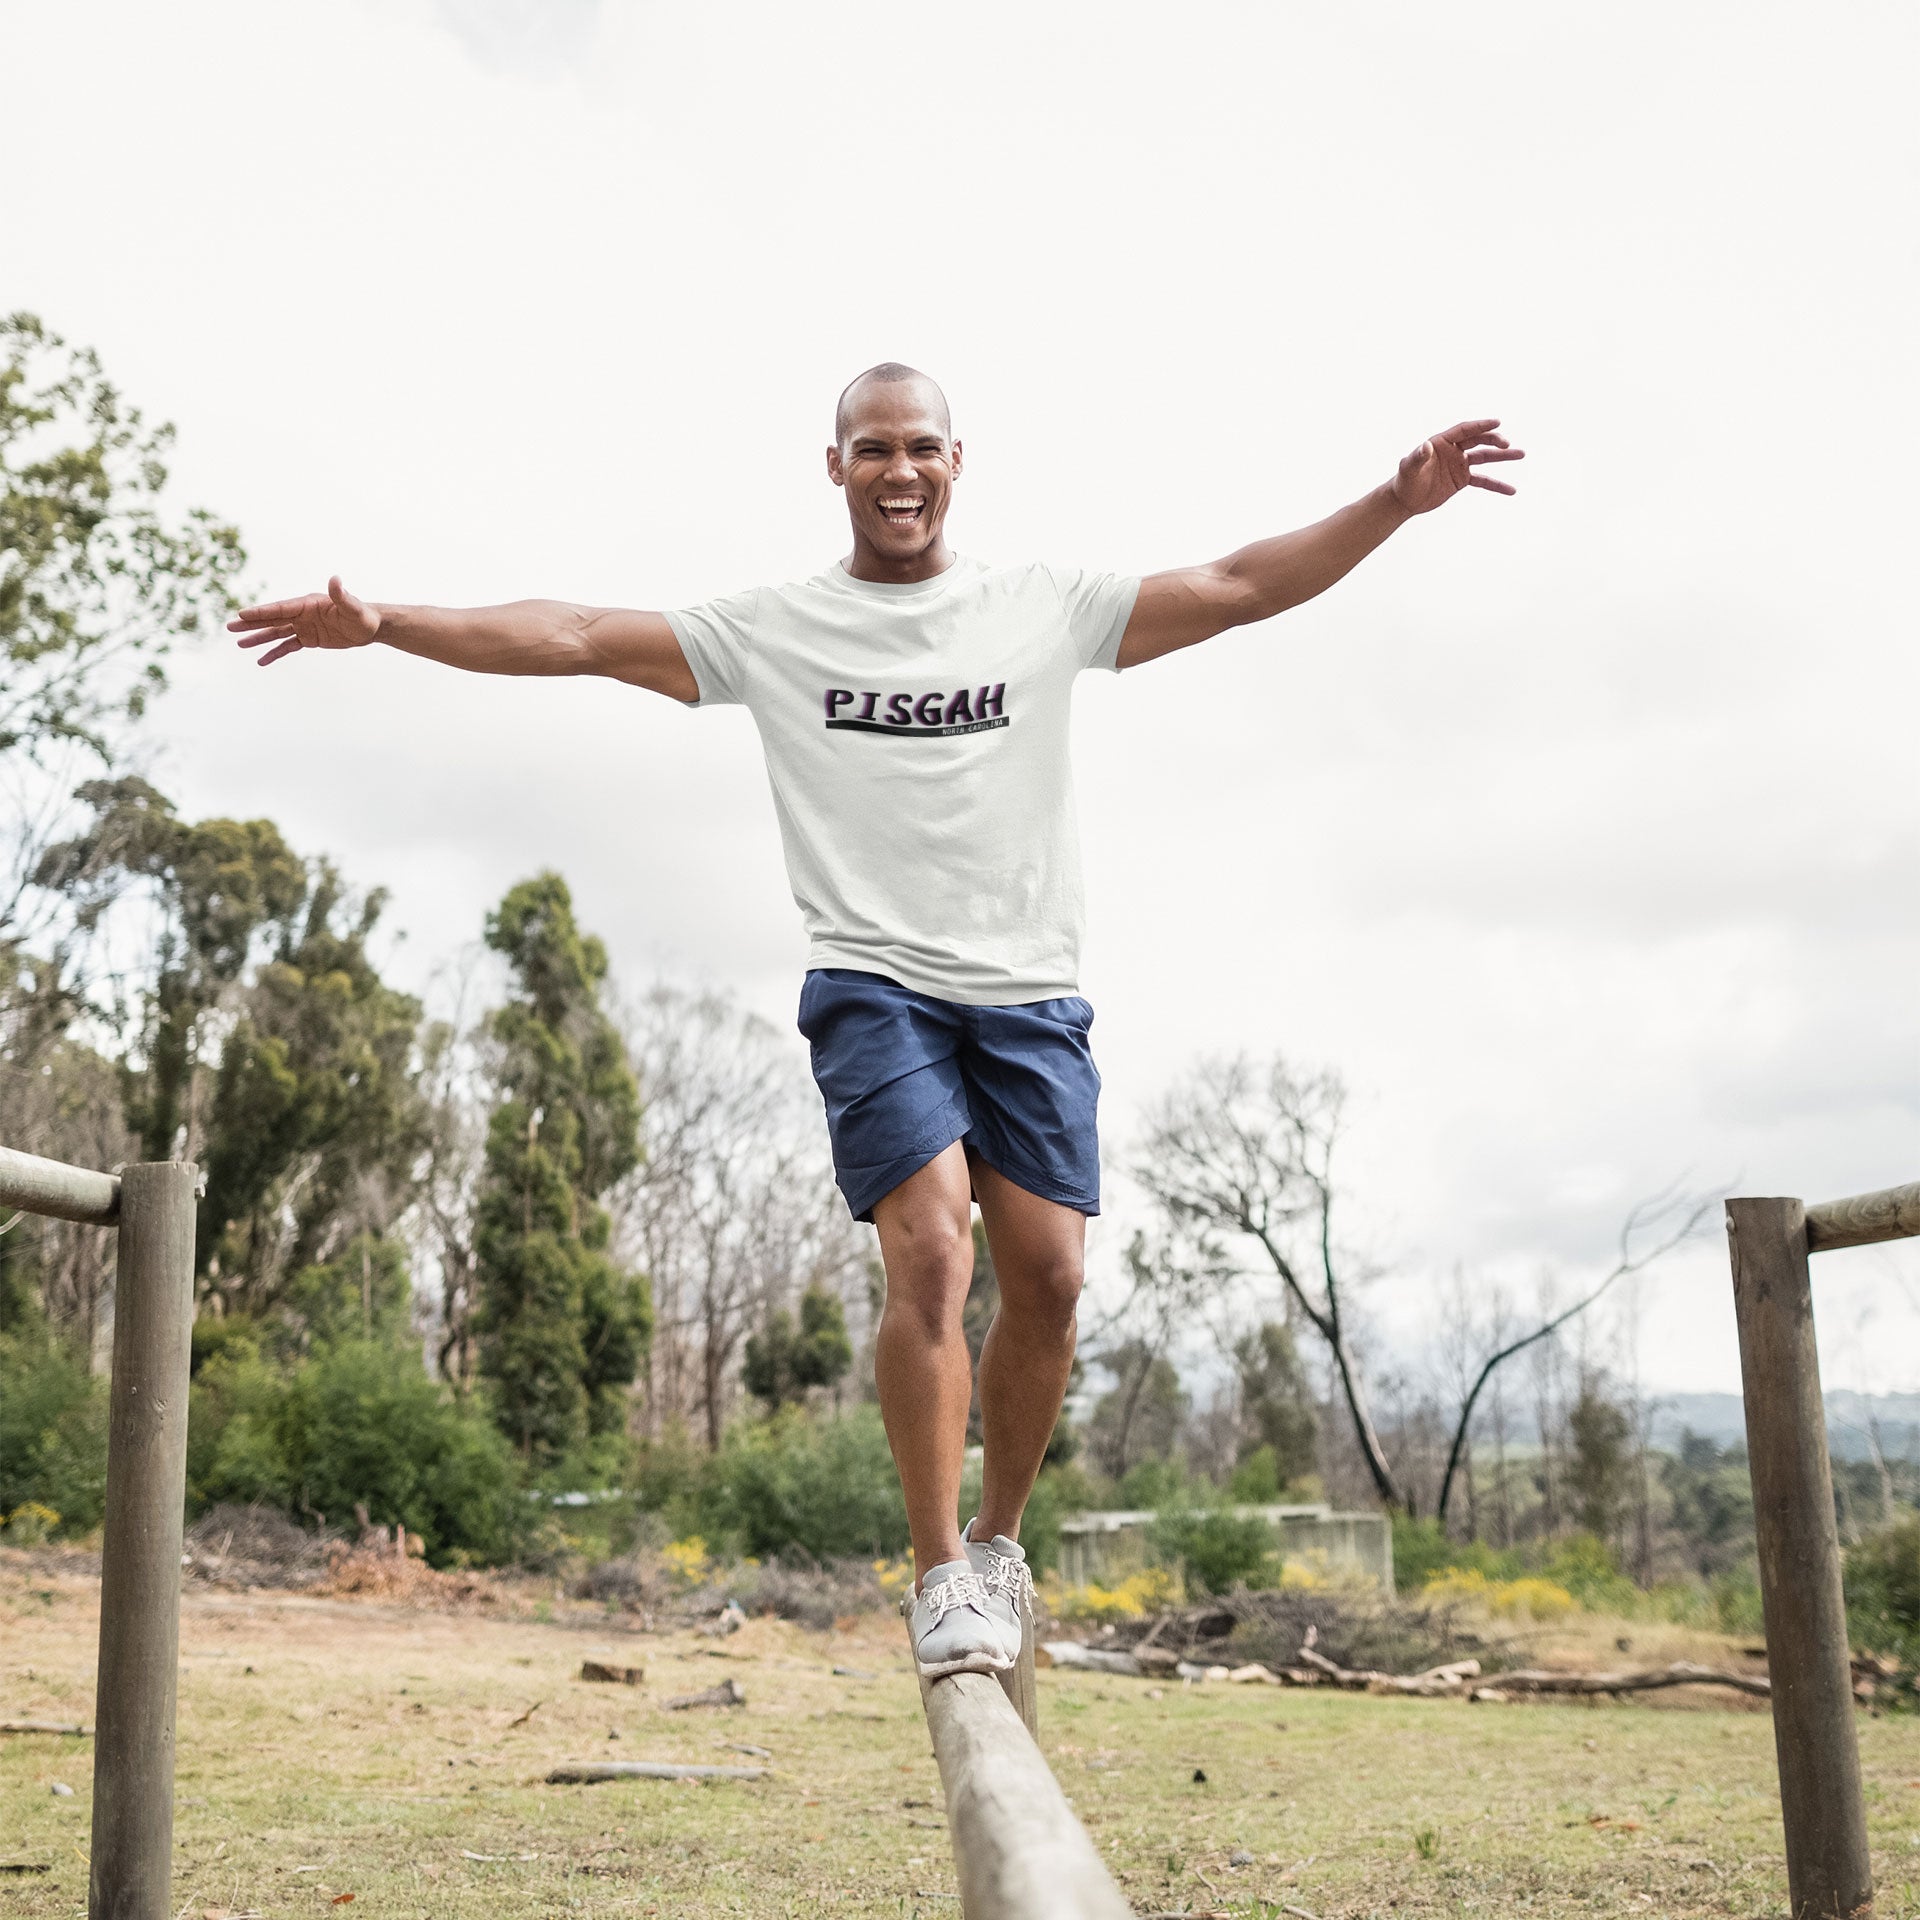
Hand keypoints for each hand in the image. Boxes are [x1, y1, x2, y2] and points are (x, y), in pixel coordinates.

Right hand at [229, 575, 380, 664]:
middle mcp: (301, 614)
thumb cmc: (362, 615)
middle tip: (230, 627)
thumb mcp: (353, 607)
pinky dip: (275, 653)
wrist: (370, 627)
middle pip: (272, 619)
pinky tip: (261, 661)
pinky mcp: (308, 639)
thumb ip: (341, 595)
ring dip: (258, 638)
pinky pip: (287, 646)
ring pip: (276, 633)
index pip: (280, 608)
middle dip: (251, 623)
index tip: (241, 614)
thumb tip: (336, 579)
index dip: (261, 611)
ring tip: (239, 644)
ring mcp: (303, 626)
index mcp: (307, 604)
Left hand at [1390, 419, 1524, 514]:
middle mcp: (1453, 450)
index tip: (1497, 422)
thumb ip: (1417, 456)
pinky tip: (1511, 490)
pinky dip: (1496, 485)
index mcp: (1441, 442)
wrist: (1405, 500)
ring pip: (1485, 458)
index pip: (1465, 430)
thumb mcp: (1409, 468)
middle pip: (1478, 441)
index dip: (1480, 426)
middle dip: (1494, 440)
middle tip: (1507, 444)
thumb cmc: (1405, 481)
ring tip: (1521, 454)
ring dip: (1502, 456)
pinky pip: (1483, 481)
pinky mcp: (1462, 480)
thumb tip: (1426, 446)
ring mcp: (1459, 465)